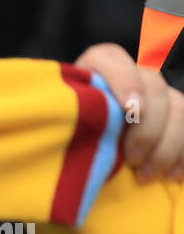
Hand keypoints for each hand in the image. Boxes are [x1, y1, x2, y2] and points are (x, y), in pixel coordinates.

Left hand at [74, 42, 183, 181]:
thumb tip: (77, 137)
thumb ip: (68, 117)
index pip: (108, 58)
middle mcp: (132, 73)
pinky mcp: (172, 113)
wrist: (82, 140)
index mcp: (96, 65)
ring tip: (146, 175)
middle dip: (147, 128)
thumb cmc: (65, 128)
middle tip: (133, 159)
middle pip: (154, 87)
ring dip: (167, 146)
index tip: (130, 110)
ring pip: (178, 108)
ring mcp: (156, 92)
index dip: (124, 81)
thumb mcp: (61, 120)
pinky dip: (183, 153)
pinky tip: (173, 175)